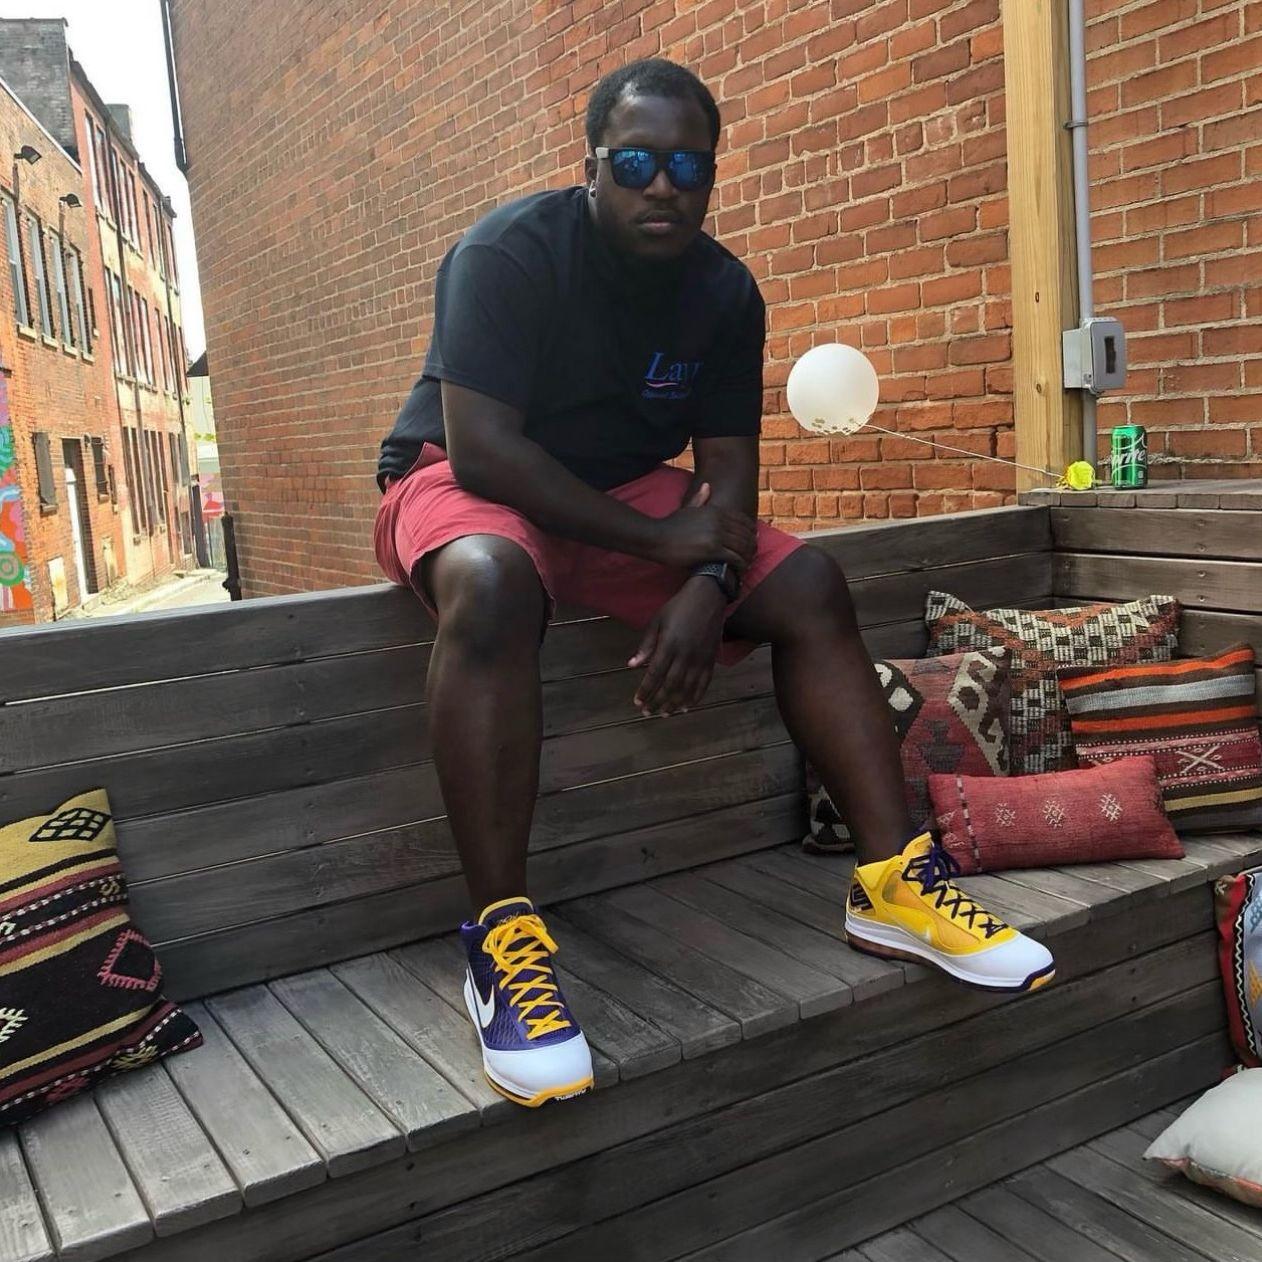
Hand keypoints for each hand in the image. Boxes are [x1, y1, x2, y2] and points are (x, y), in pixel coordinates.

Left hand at [628, 579, 726, 716]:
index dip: (645, 690)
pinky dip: (696, 697)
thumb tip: (631, 665)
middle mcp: (685, 655)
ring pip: (687, 688)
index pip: (654, 674)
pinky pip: (704, 683)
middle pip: (670, 685)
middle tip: (648, 713)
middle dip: (657, 701)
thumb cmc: (678, 607)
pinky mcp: (711, 660)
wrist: (708, 596)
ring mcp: (700, 659)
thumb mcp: (657, 621)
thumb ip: (646, 645)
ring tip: (665, 714)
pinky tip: (687, 706)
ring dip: (675, 704)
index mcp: (669, 645)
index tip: (638, 702)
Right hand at [650, 482, 756, 571]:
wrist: (656, 537)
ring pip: (743, 547)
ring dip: (748, 557)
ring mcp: (716, 535)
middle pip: (746, 534)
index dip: (751, 532)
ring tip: (747, 565)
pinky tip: (739, 571)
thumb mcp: (687, 508)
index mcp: (716, 510)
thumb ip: (700, 498)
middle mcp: (719, 521)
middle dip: (751, 546)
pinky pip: (734, 558)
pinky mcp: (712, 550)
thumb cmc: (670, 525)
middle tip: (752, 557)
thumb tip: (707, 486)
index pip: (743, 520)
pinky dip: (740, 566)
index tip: (751, 541)